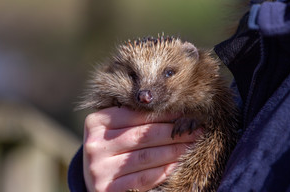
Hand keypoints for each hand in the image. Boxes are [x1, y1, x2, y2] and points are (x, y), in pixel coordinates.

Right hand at [83, 107, 199, 191]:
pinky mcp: (107, 188)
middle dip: (173, 132)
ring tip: (191, 144)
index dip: (163, 114)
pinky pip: (143, 178)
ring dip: (173, 150)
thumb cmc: (111, 144)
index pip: (136, 115)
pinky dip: (164, 170)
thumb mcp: (114, 126)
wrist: (94, 174)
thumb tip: (173, 106)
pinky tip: (178, 162)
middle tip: (194, 129)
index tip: (184, 112)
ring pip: (146, 157)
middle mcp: (95, 144)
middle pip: (143, 136)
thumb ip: (134, 115)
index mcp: (96, 122)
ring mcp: (99, 168)